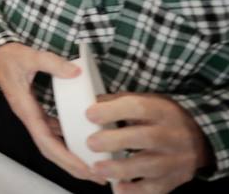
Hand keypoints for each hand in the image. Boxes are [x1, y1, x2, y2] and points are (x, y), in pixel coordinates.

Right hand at [0, 43, 98, 182]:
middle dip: (72, 167)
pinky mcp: (36, 112)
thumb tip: (76, 73)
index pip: (45, 141)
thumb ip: (52, 62)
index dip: (66, 157)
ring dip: (71, 158)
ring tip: (94, 166)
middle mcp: (29, 117)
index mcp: (25, 108)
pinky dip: (67, 142)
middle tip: (98, 177)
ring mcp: (33, 116)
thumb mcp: (29, 55)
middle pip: (50, 151)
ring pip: (51, 144)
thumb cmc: (8, 57)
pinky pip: (52, 133)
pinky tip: (82, 142)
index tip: (85, 167)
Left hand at [86, 94, 210, 193]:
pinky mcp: (176, 179)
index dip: (114, 111)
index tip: (89, 115)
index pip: (139, 107)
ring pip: (151, 166)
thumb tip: (88, 103)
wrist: (199, 137)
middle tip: (91, 143)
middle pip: (147, 138)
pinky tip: (118, 188)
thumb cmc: (160, 117)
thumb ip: (117, 102)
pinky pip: (157, 188)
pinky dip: (136, 190)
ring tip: (97, 168)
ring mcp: (176, 159)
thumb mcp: (145, 101)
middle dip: (116, 141)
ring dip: (122, 169)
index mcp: (162, 111)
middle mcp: (173, 135)